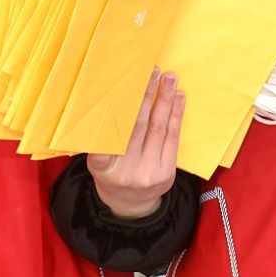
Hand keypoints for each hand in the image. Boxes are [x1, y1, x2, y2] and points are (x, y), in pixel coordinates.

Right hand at [89, 69, 185, 219]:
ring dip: (164, 100)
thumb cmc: (111, 173)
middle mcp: (125, 172)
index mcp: (101, 168)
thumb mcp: (97, 160)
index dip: (114, 114)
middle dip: (145, 95)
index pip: (105, 139)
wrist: (129, 205)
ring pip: (157, 129)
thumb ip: (103, 137)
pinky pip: (172, 138)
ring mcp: (148, 174)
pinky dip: (175, 115)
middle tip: (151, 71)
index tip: (119, 90)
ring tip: (169, 78)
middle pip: (136, 126)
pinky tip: (177, 98)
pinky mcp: (167, 173)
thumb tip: (111, 97)